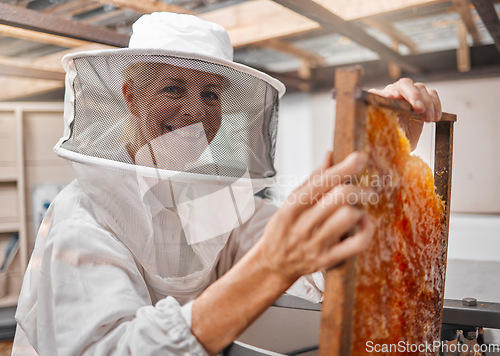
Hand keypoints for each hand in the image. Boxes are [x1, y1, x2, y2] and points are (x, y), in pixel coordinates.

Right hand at [256, 151, 374, 283]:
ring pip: (349, 216)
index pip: (322, 182)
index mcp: (292, 207)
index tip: (360, 157)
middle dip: (360, 188)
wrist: (273, 264)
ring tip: (357, 209)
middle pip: (340, 197)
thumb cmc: (284, 229)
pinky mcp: (328, 259)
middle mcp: (303, 225)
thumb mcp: (290, 202)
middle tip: (366, 189)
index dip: (344, 168)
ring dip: (359, 208)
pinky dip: (366, 229)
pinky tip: (362, 224)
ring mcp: (316, 244)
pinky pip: (357, 243)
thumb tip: (330, 154)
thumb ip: (313, 179)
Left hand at [369, 78, 441, 149]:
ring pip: (420, 88)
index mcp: (379, 100)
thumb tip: (363, 139)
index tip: (392, 98)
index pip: (383, 91)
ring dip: (427, 103)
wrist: (400, 143)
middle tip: (419, 109)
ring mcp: (409, 94)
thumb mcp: (379, 135)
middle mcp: (393, 93)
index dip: (389, 93)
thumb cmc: (387, 138)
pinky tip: (435, 117)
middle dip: (413, 95)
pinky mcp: (423, 99)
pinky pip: (432, 94)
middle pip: (404, 84)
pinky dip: (436, 105)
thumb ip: (371, 130)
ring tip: (428, 119)